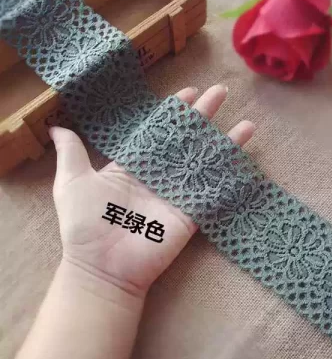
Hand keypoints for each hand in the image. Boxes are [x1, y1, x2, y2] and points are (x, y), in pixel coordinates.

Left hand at [51, 85, 255, 296]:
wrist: (101, 266)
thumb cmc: (84, 224)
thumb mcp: (72, 182)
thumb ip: (71, 153)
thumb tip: (56, 126)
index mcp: (134, 165)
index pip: (159, 131)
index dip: (174, 112)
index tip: (190, 92)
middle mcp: (159, 175)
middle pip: (187, 139)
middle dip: (205, 116)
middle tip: (222, 93)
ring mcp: (177, 194)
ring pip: (205, 161)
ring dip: (226, 143)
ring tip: (247, 125)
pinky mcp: (190, 213)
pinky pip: (212, 190)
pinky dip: (229, 176)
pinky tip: (245, 159)